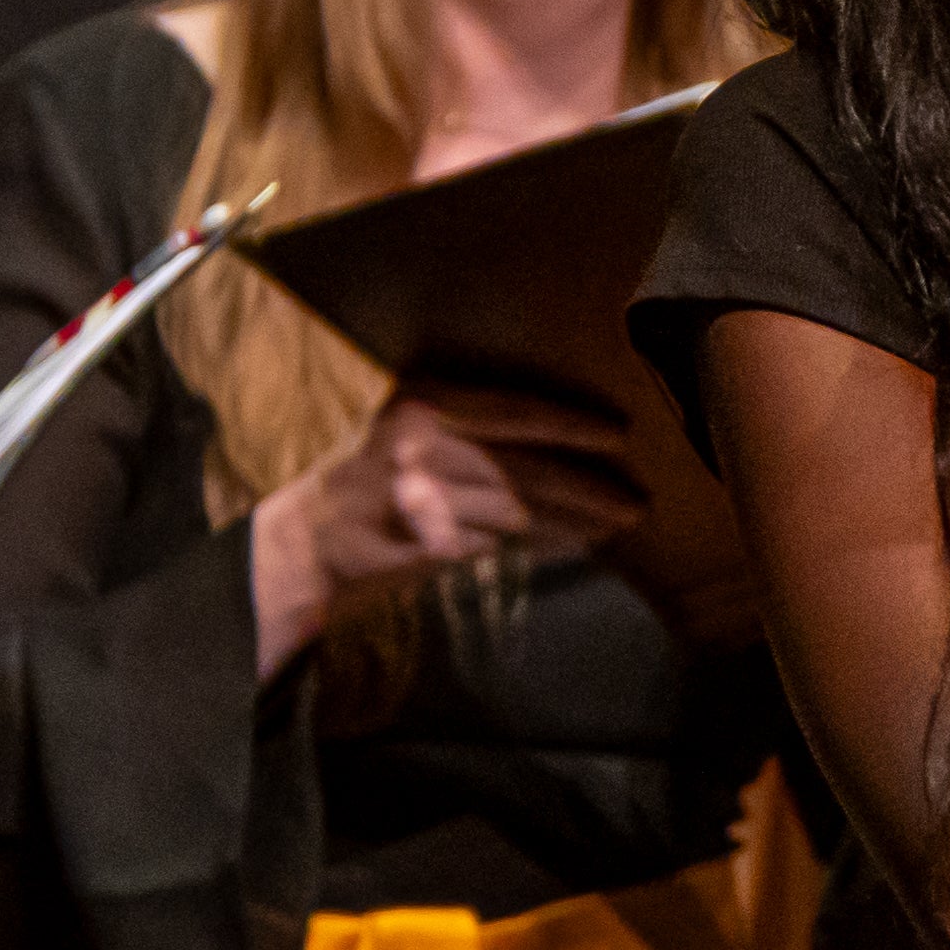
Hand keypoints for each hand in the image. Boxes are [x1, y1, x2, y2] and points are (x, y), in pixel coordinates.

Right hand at [249, 383, 645, 675]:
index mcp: (424, 403)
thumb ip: (468, 416)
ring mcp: (427, 499)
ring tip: (617, 523)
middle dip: (589, 487)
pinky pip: (506, 544)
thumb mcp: (409, 421)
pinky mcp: (430, 544)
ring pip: (524, 511)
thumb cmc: (371, 472)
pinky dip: (546, 545)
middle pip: (528, 469)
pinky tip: (577, 544)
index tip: (619, 434)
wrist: (313, 536)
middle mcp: (425, 447)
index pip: (515, 411)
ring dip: (577, 521)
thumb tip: (555, 422)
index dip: (572, 424)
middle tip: (636, 501)